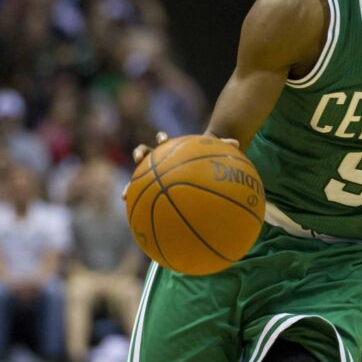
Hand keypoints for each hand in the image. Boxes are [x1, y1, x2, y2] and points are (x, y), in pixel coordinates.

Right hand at [122, 132, 240, 199]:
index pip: (162, 141)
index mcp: (171, 150)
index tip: (162, 139)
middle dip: (139, 155)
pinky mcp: (154, 190)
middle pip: (144, 154)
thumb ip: (223, 147)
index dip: (160, 139)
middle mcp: (159, 161)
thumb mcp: (213, 154)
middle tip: (139, 158)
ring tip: (124, 195)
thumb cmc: (204, 161)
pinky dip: (140, 209)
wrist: (197, 168)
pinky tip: (137, 222)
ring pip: (138, 179)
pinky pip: (145, 201)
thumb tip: (237, 142)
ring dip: (130, 186)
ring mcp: (154, 176)